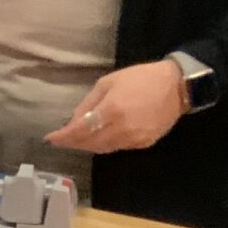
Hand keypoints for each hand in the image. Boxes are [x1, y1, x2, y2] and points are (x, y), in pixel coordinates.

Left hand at [47, 61, 186, 154]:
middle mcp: (122, 129)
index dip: (64, 137)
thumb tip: (73, 121)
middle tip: (61, 139)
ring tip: (76, 139)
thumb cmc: (141, 78)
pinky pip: (118, 148)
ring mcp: (134, 139)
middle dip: (73, 143)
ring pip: (103, 149)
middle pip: (90, 143)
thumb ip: (88, 103)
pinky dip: (104, 145)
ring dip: (87, 145)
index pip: (80, 131)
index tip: (51, 138)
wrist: (176, 86)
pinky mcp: (144, 143)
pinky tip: (98, 138)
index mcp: (111, 111)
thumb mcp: (108, 83)